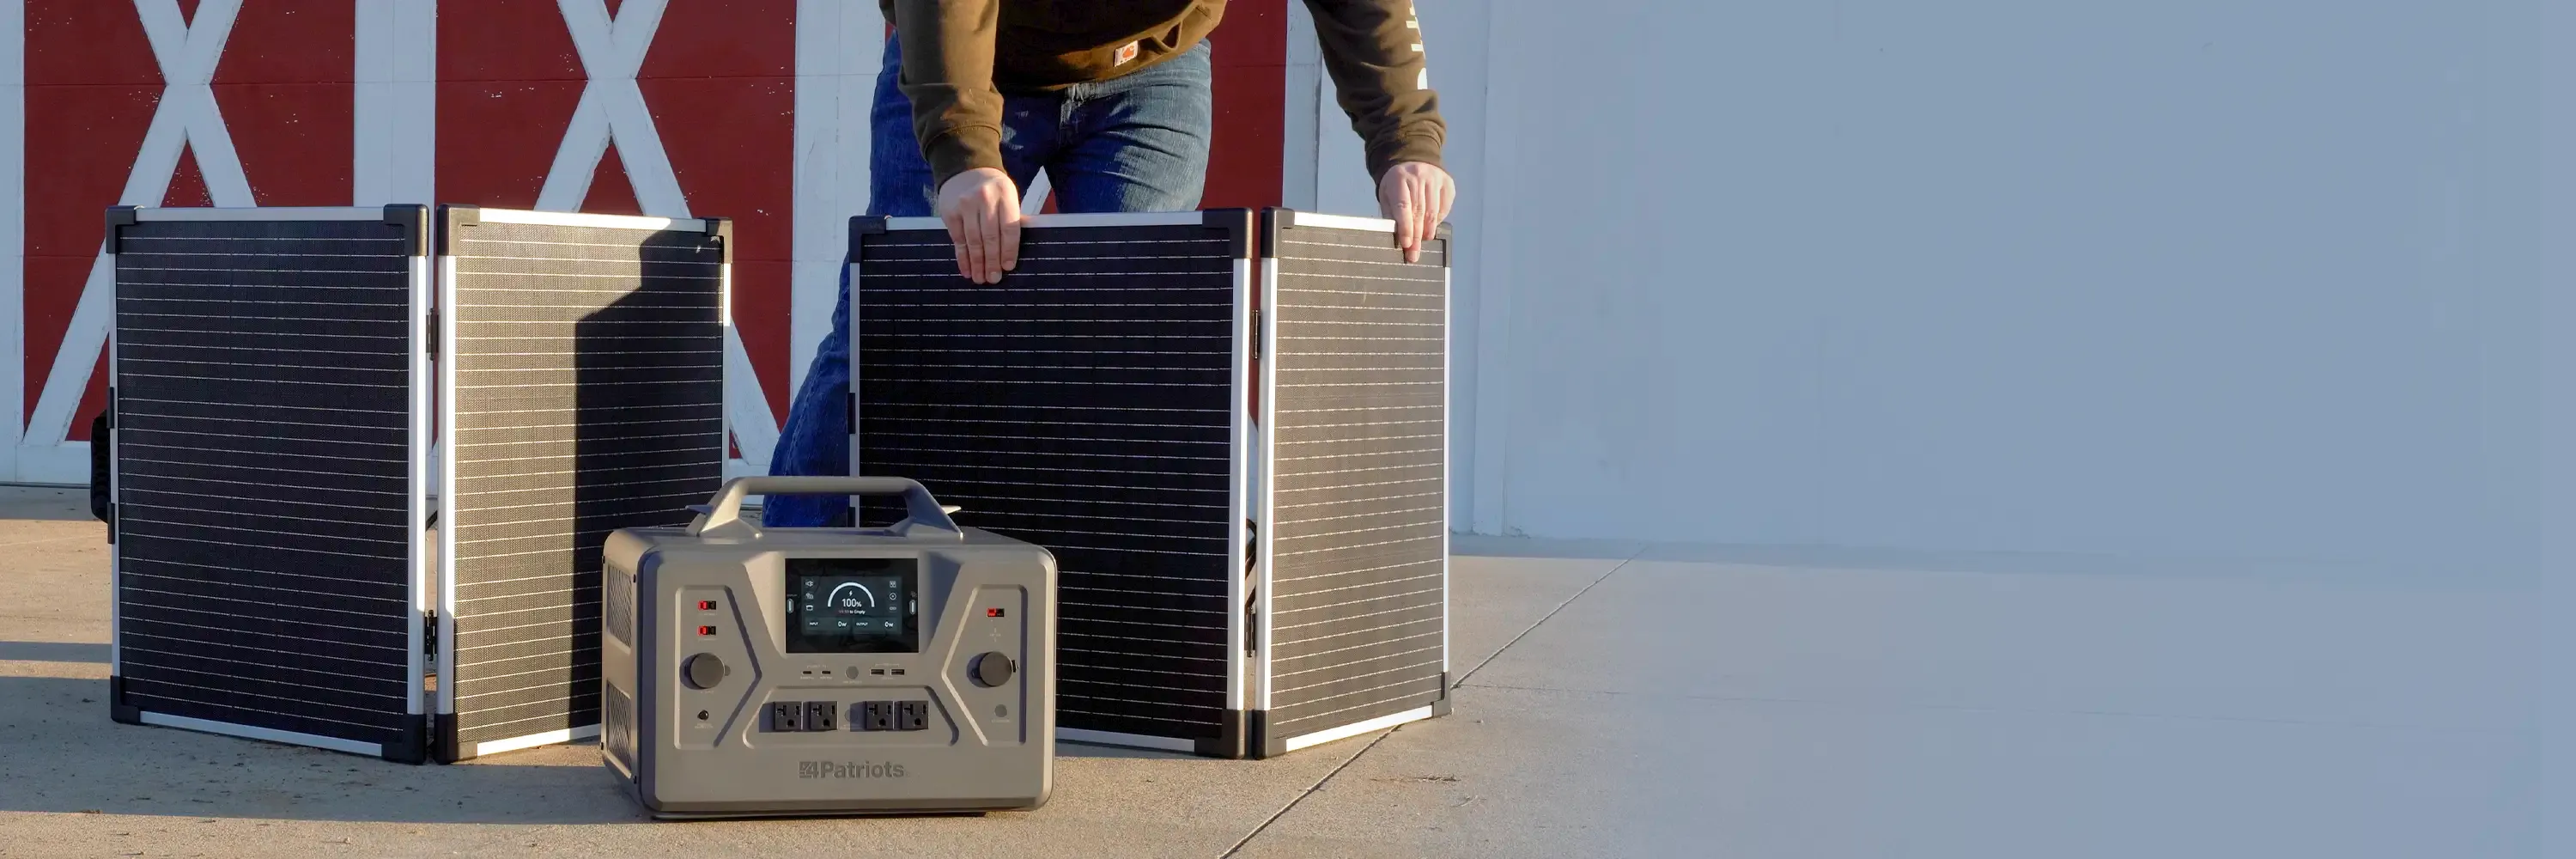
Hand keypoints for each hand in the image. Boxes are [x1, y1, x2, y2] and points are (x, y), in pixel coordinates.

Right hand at [935, 168, 1021, 283]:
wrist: (966, 169)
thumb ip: (1010, 220)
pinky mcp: (950, 212)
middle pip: (990, 237)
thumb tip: (1011, 254)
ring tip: (980, 279)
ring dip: (977, 263)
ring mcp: (965, 205)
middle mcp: (985, 199)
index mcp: (1005, 195)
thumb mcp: (1008, 197)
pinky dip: (962, 257)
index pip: (1008, 228)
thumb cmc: (993, 189)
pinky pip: (958, 240)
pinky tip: (967, 270)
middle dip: (992, 261)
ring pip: (973, 241)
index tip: (1008, 267)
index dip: (1008, 251)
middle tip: (993, 279)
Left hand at [1376, 161, 1455, 262]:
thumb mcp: (1386, 194)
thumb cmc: (1396, 182)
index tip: (1406, 245)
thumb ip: (1391, 214)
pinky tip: (1431, 226)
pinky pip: (1445, 206)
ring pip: (1433, 211)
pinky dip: (1438, 219)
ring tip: (1423, 242)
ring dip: (1428, 230)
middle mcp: (1418, 176)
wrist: (1412, 158)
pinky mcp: (1447, 182)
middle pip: (1419, 212)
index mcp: (1398, 179)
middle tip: (1414, 254)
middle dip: (1416, 236)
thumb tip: (1398, 237)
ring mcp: (1435, 178)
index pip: (1403, 207)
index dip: (1405, 227)